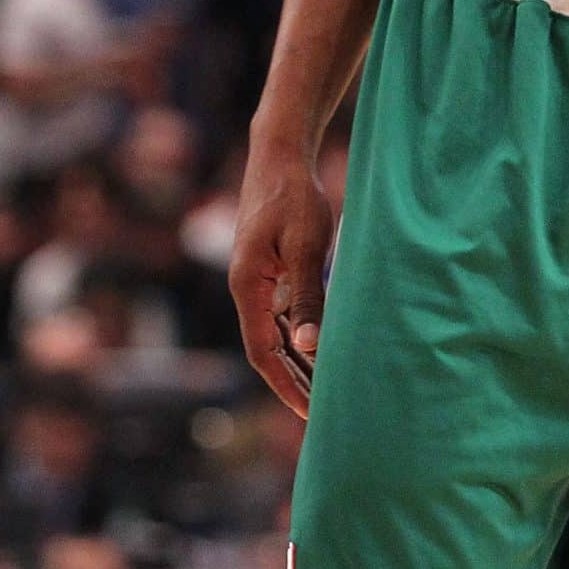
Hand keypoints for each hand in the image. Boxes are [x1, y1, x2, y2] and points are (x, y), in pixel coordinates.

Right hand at [228, 140, 334, 416]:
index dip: (284, 386)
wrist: (279, 154)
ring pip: (272, 333)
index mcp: (246, 285)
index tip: (309, 414)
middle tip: (323, 414)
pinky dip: (297, 335)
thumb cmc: (293, 196)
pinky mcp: (265, 268)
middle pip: (264, 349)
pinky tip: (319, 348)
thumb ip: (307, 296)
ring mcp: (253, 278)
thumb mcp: (305, 247)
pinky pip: (278, 314)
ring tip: (325, 391)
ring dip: (296, 362)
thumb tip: (308, 347)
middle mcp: (244, 287)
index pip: (261, 352)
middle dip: (291, 383)